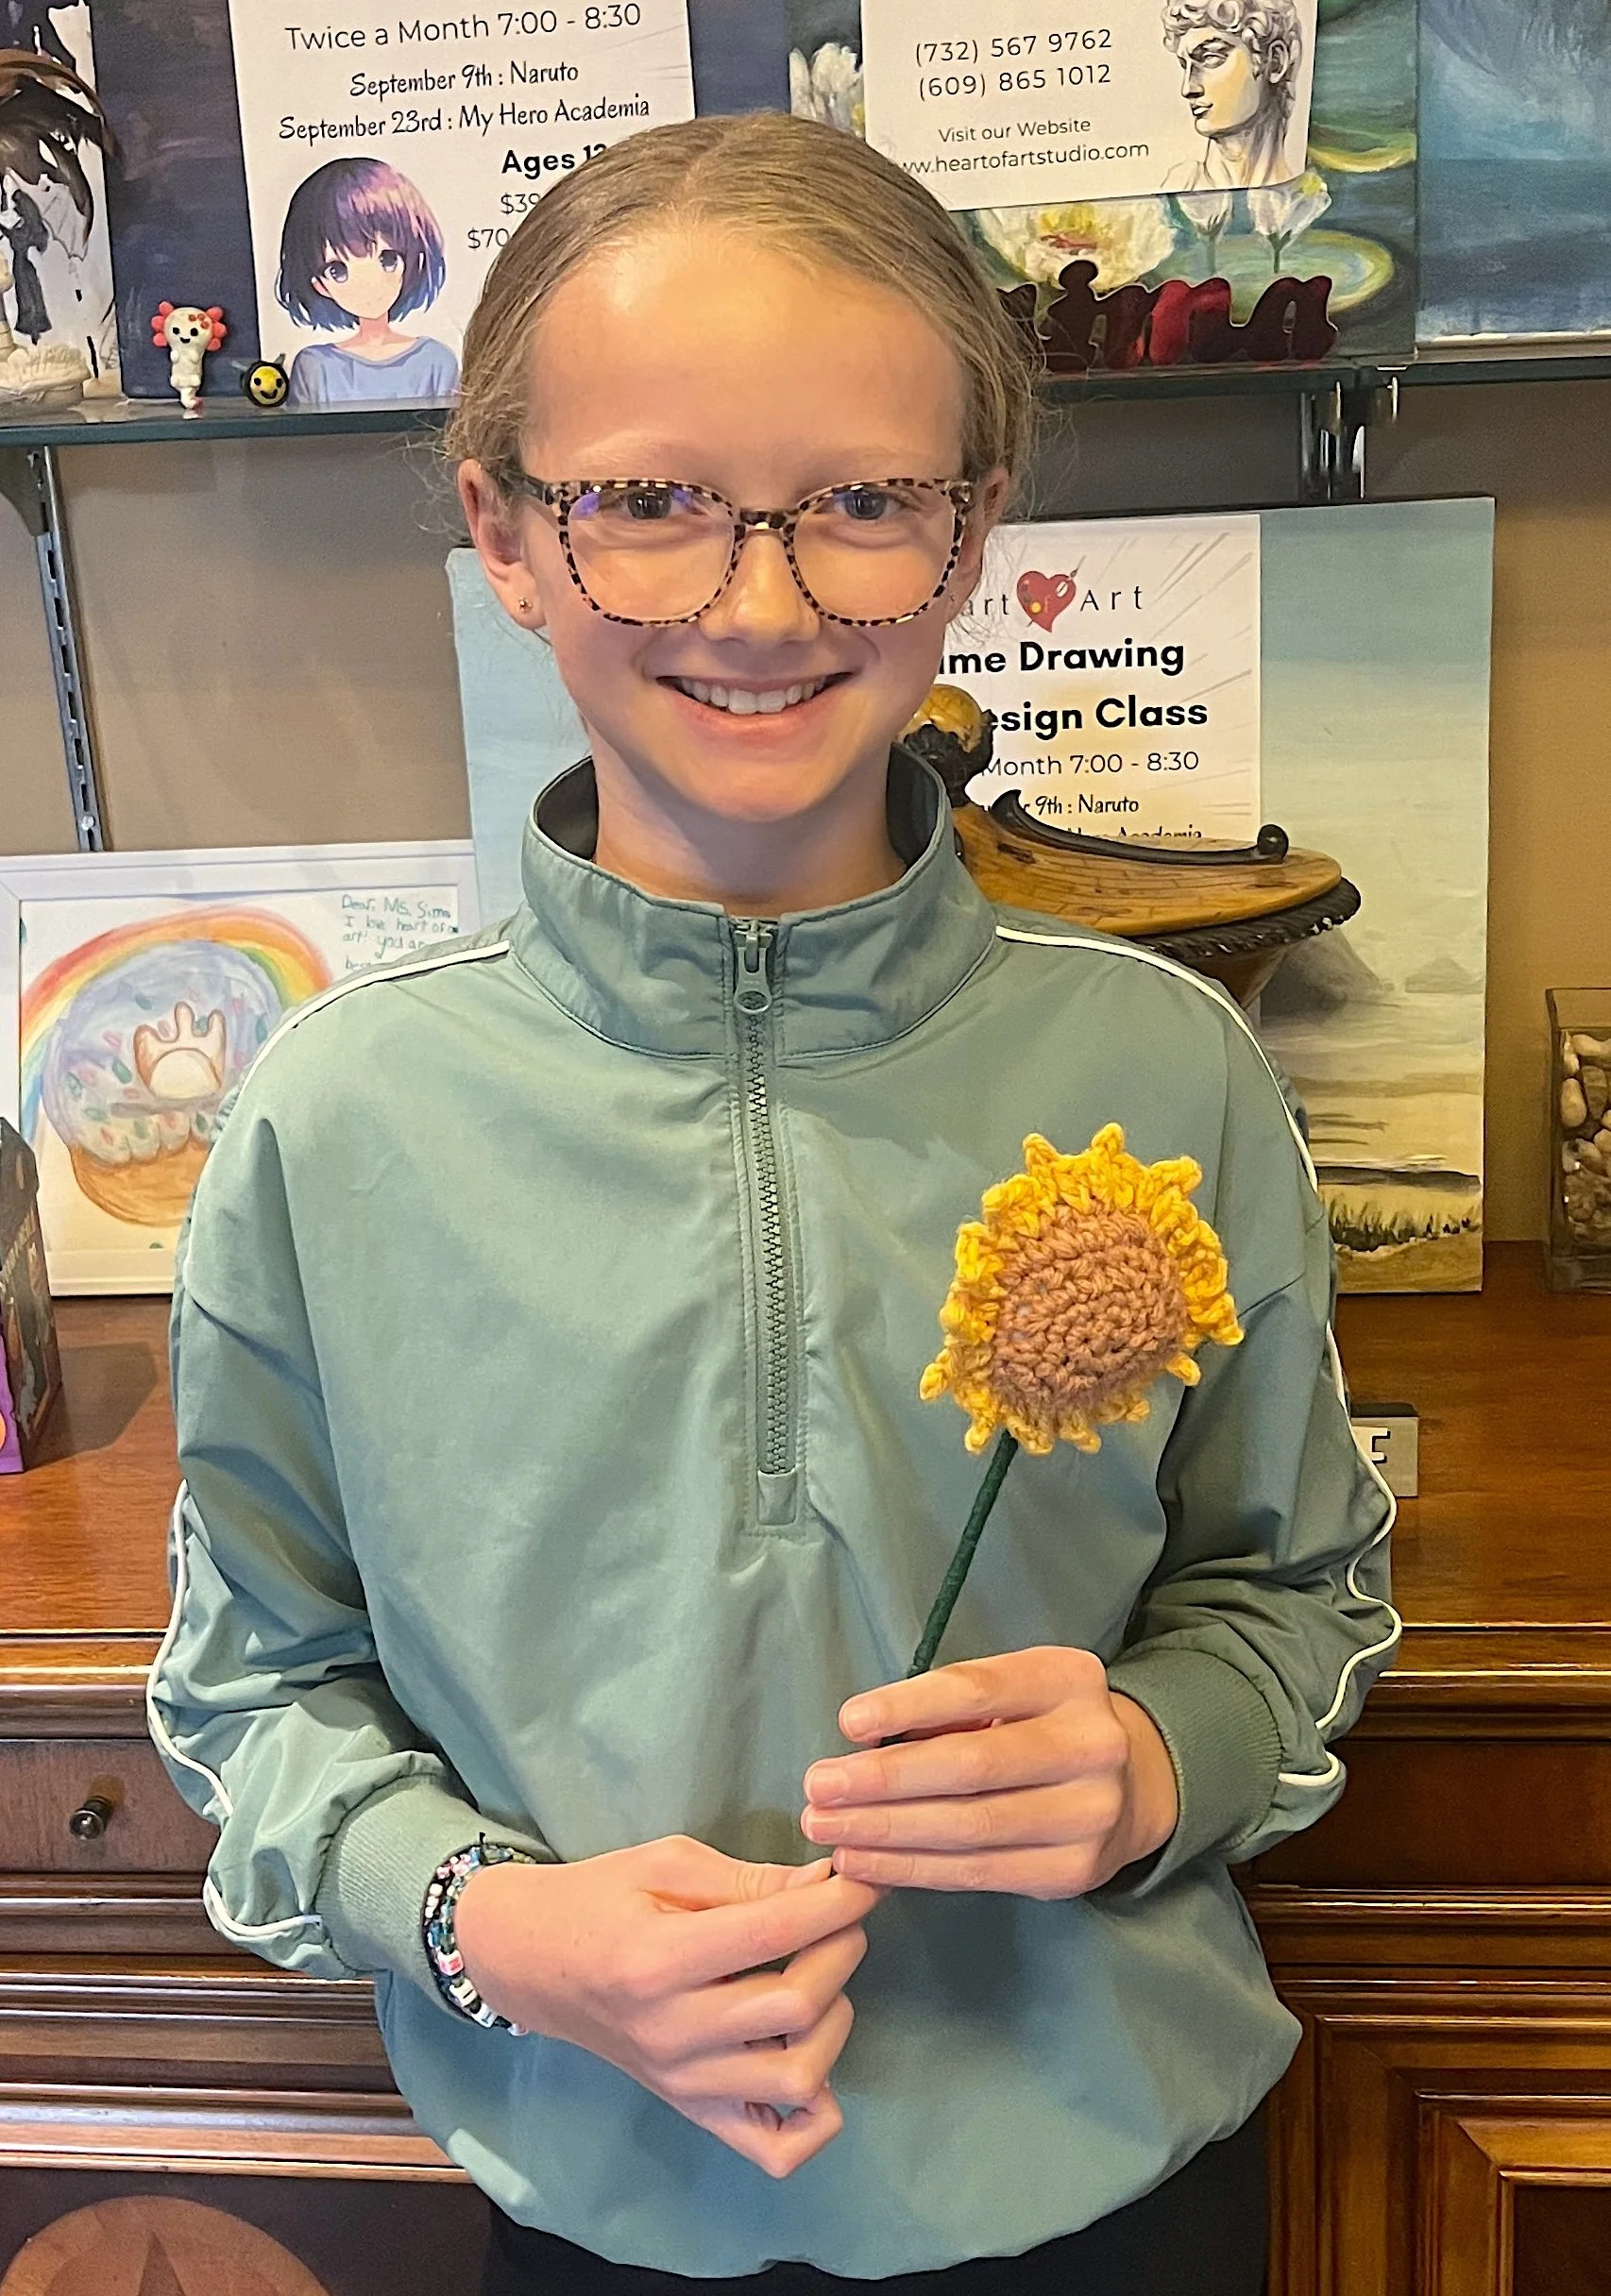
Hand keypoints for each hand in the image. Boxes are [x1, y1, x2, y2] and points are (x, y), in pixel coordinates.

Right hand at [454, 1836, 880, 2177]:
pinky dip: (816, 2112)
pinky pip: (777, 2149)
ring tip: (820, 1980)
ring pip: (799, 2077)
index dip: (837, 1900)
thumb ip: (749, 1878)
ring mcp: (684, 2082)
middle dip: (841, 1948)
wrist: (530, 1961)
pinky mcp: (693, 2111)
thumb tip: (827, 1883)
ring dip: (834, 2022)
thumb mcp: (667, 1864)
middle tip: (842, 1917)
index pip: (774, 1931)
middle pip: (795, 2005)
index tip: (862, 1878)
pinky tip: (813, 2057)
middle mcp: (672, 2032)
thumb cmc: (599, 1899)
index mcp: (659, 1958)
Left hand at [800, 1646, 1179, 1899]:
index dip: (908, 1706)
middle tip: (818, 1787)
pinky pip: (977, 1873)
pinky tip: (865, 1861)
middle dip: (884, 1780)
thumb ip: (950, 1710)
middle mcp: (1090, 1746)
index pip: (977, 1690)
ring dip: (886, 1832)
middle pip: (970, 1766)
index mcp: (1068, 1679)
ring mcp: (1088, 1816)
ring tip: (828, 1829)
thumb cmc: (1041, 1726)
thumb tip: (863, 1739)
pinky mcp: (1072, 1873)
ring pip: (969, 1828)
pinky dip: (912, 1869)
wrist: (1131, 1787)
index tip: (848, 1723)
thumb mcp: (1012, 1692)